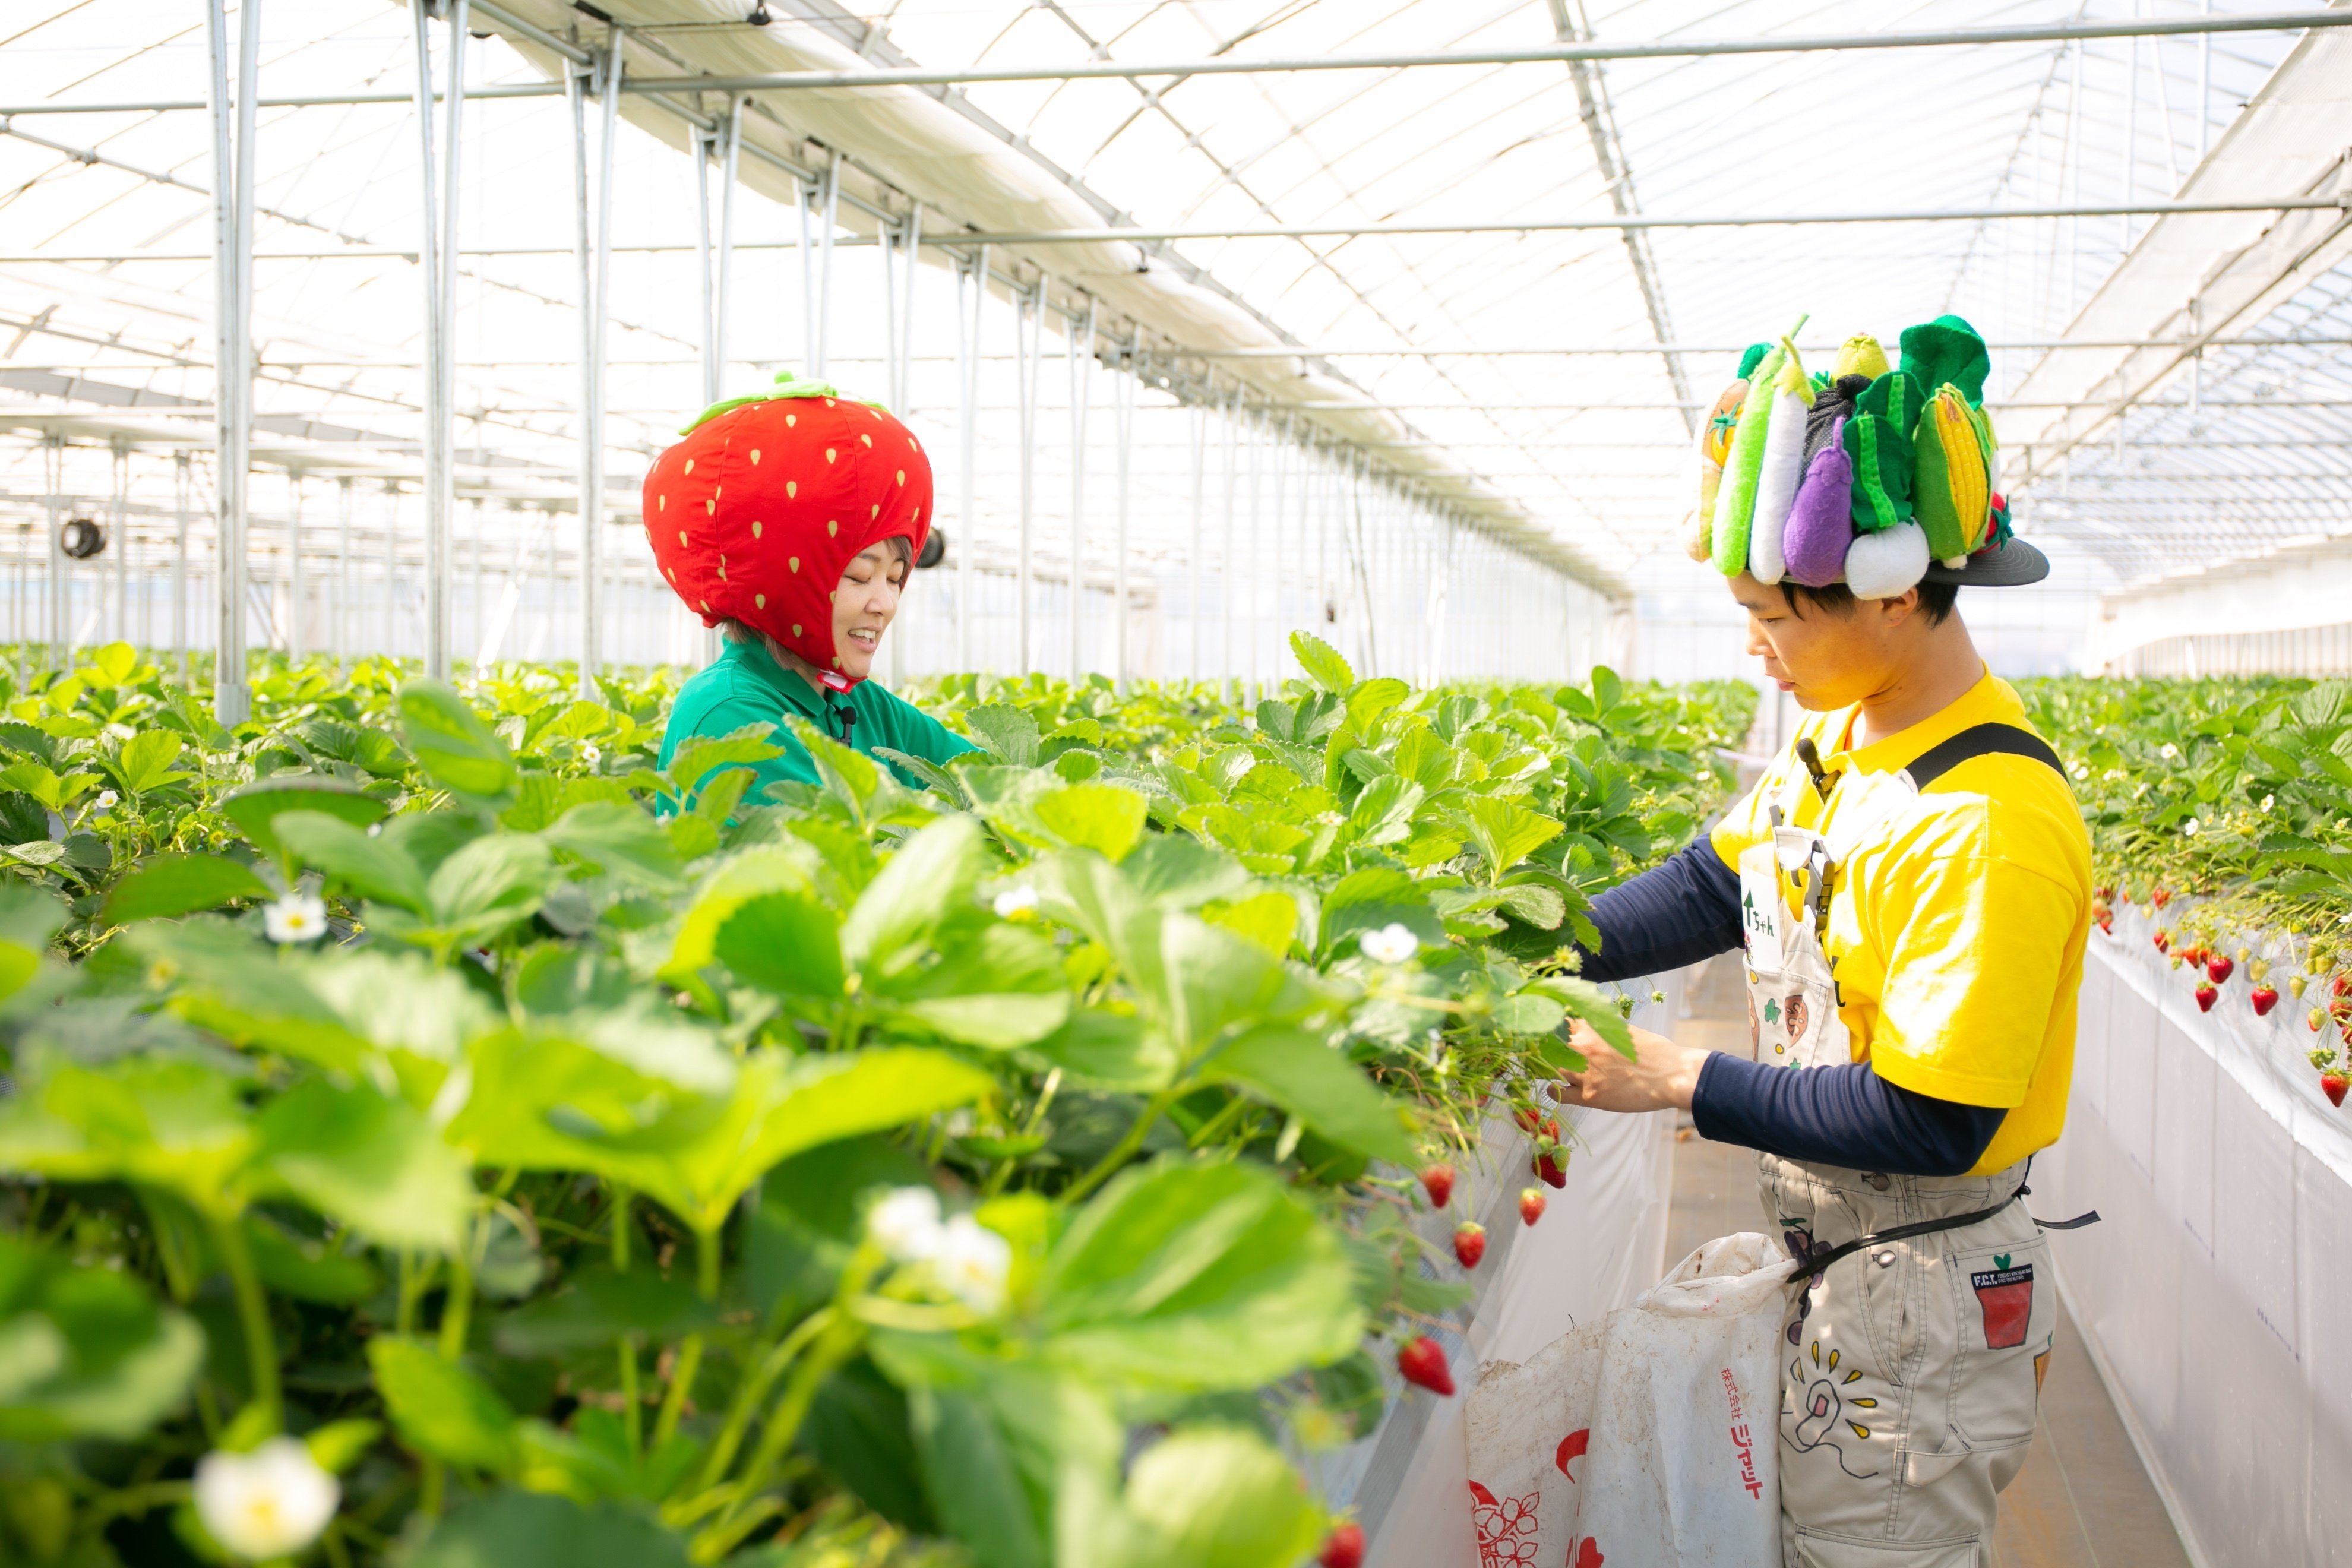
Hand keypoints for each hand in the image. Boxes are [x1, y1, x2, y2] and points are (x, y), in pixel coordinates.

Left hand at [1553, 1019, 1708, 1113]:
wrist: (1671, 1075)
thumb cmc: (1654, 1051)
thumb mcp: (1623, 1030)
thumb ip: (1600, 1028)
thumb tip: (1587, 1026)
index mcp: (1591, 1027)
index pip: (1556, 1021)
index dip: (1550, 1026)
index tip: (1548, 1029)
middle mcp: (1582, 1047)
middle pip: (1548, 1045)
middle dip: (1548, 1047)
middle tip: (1547, 1051)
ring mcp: (1583, 1073)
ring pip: (1552, 1068)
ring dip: (1552, 1068)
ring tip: (1553, 1070)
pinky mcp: (1589, 1096)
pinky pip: (1559, 1094)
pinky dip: (1555, 1091)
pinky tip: (1555, 1088)